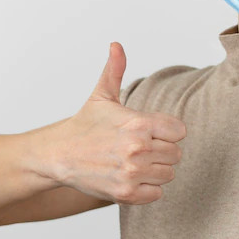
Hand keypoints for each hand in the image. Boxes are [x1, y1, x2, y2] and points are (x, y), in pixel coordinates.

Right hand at [52, 42, 186, 204]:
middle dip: (160, 151)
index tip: (149, 132)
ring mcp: (132, 173)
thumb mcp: (101, 96)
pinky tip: (130, 177)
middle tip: (138, 148)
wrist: (58, 155)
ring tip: (134, 162)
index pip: (179, 131)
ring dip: (155, 170)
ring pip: (168, 174)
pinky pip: (157, 194)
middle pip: (175, 154)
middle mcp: (138, 149)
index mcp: (139, 123)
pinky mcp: (126, 193)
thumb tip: (116, 45)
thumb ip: (115, 70)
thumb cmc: (84, 125)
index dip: (166, 132)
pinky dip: (147, 189)